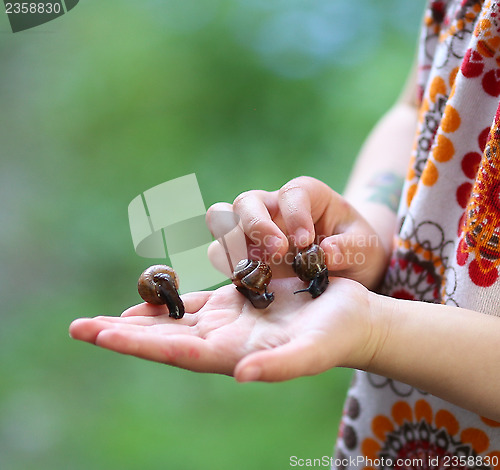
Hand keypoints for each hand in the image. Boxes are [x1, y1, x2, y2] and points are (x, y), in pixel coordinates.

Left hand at [69, 277, 373, 381]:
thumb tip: (242, 376)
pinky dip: (168, 301)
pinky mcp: (236, 302)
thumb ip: (279, 366)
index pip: (175, 350)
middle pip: (162, 338)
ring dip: (137, 318)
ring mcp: (227, 321)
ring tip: (100, 320)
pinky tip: (150, 296)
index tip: (99, 335)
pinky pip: (194, 302)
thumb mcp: (312, 351)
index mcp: (232, 354)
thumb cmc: (337, 337)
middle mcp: (222, 340)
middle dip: (121, 334)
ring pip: (172, 320)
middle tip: (78, 328)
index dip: (137, 343)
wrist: (350, 320)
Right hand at [206, 176, 387, 288]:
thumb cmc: (356, 248)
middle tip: (277, 253)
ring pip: (221, 221)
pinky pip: (221, 253)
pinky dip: (229, 266)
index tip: (306, 241)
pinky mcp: (244, 255)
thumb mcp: (366, 247)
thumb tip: (326, 253)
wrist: (346, 267)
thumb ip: (351, 248)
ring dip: (232, 244)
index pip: (291, 194)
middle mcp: (273, 208)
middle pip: (246, 202)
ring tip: (257, 269)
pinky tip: (250, 283)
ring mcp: (254, 231)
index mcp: (305, 196)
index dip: (294, 214)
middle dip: (256, 225)